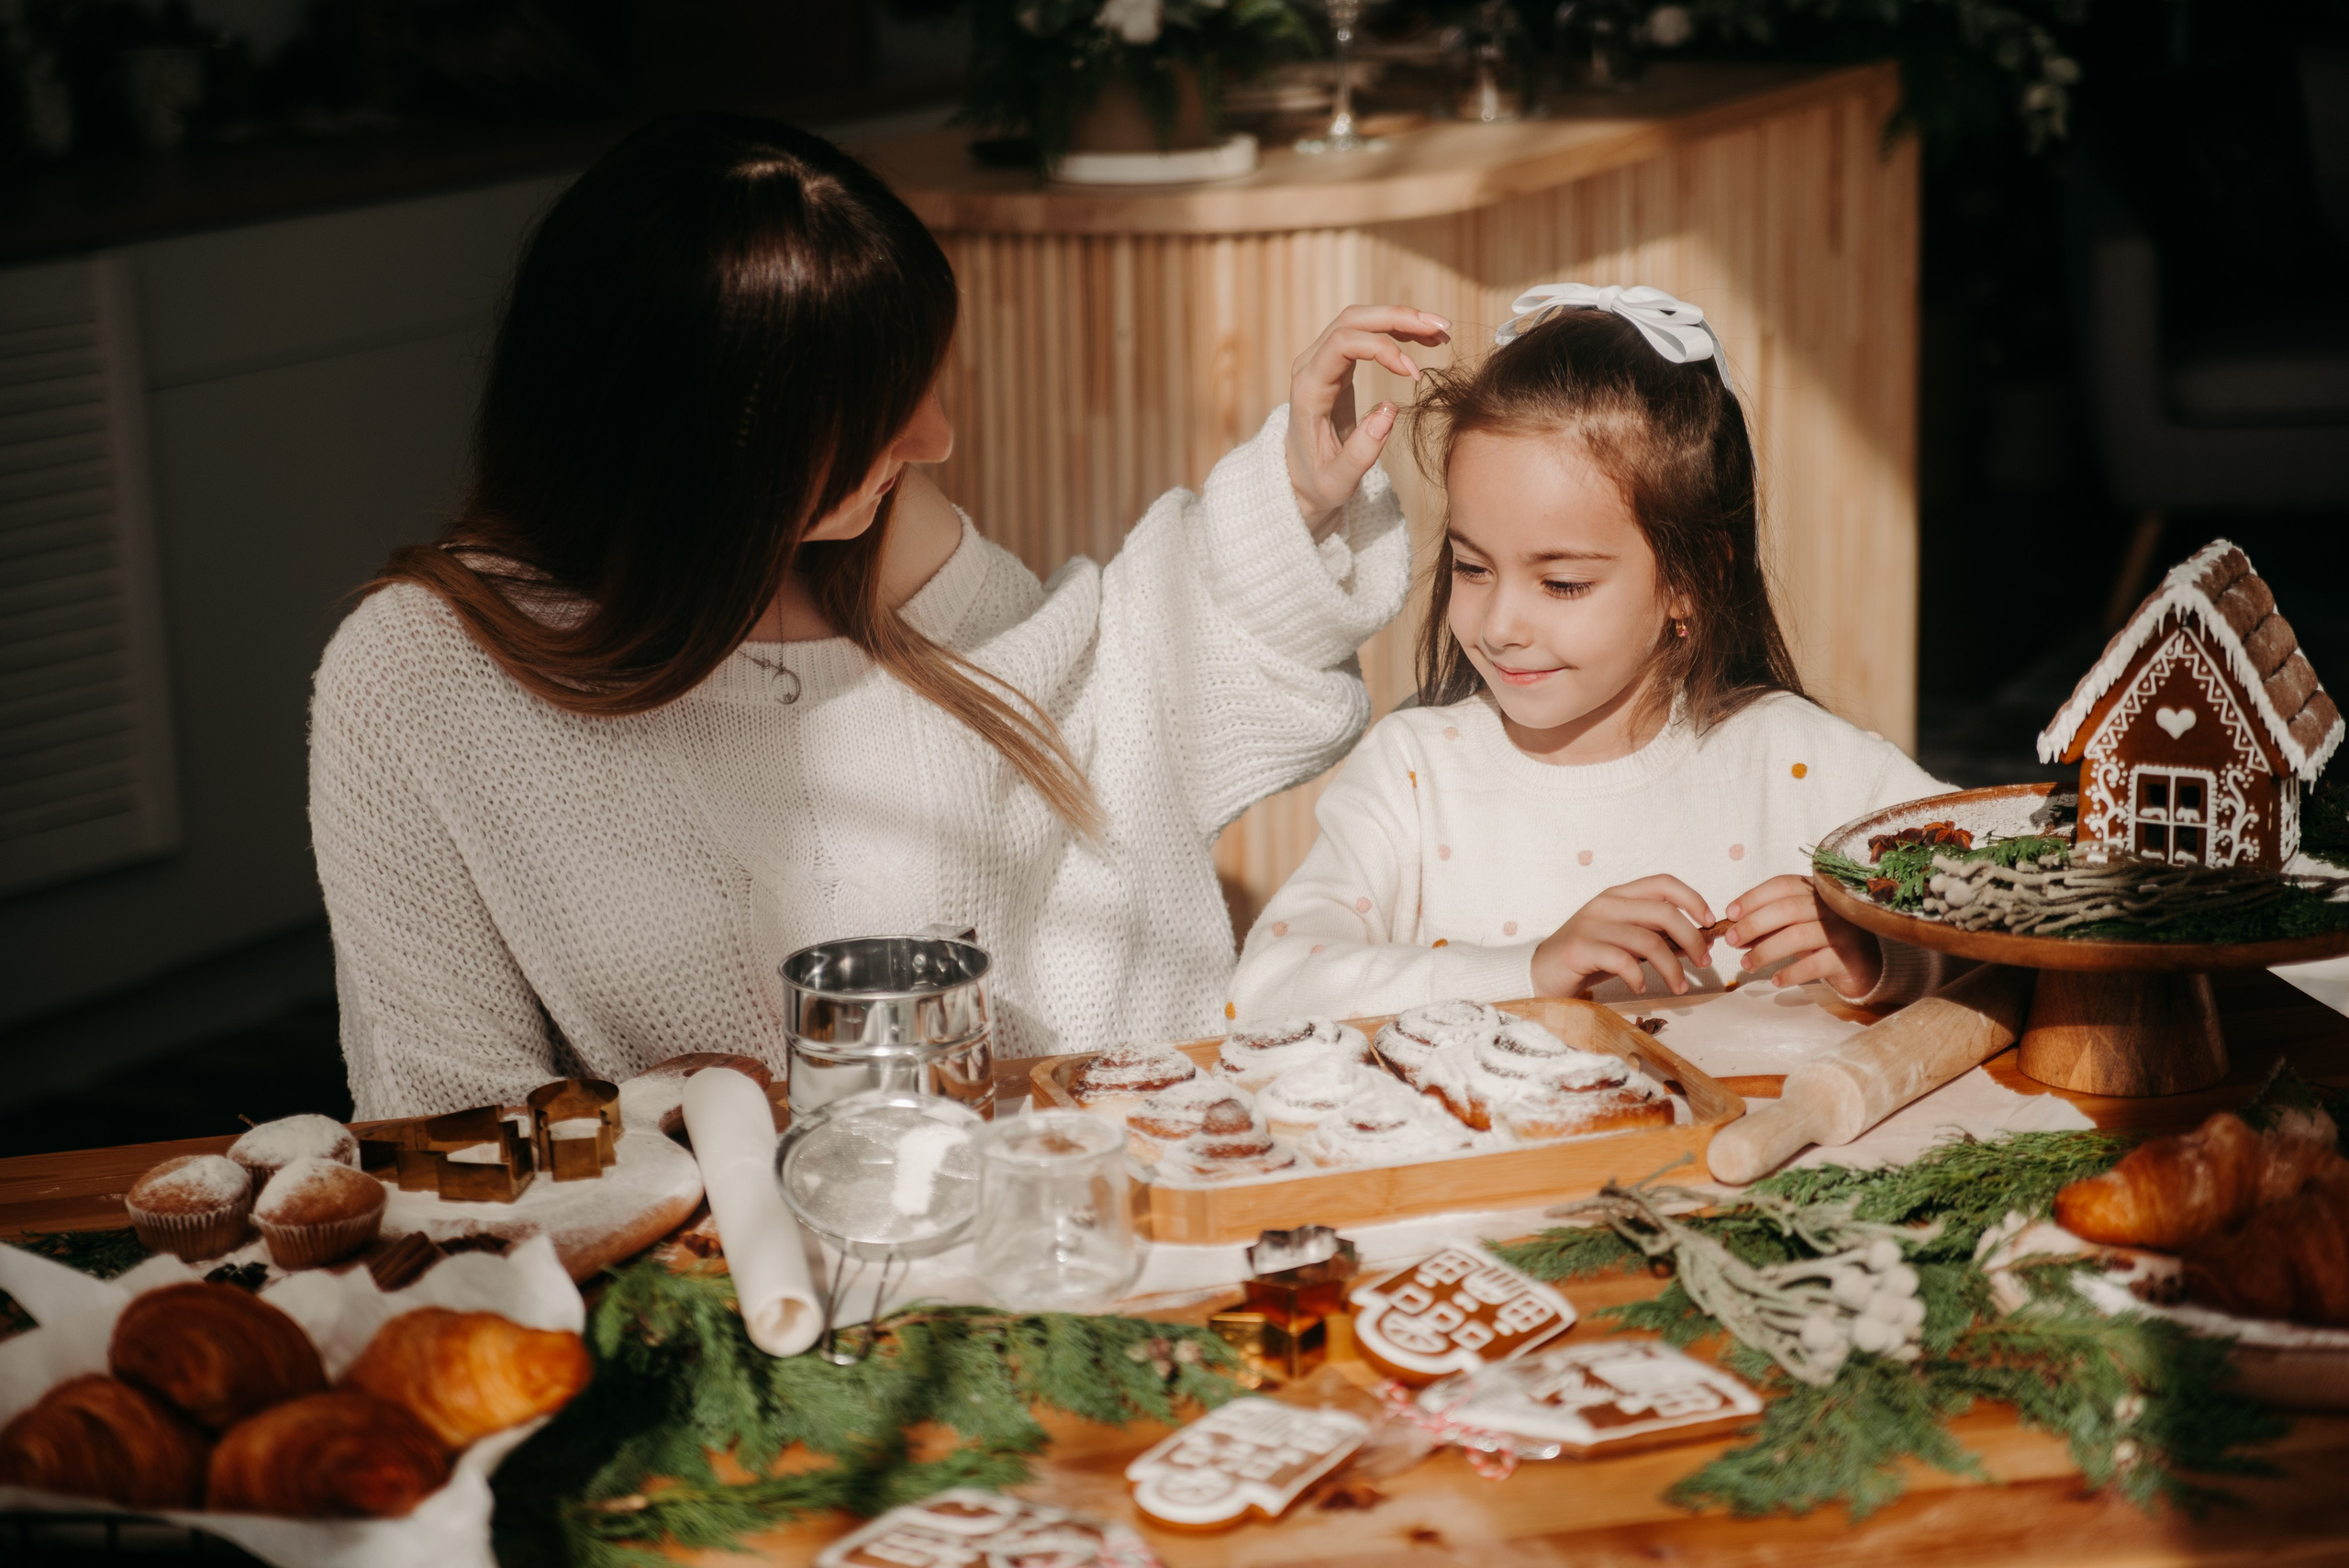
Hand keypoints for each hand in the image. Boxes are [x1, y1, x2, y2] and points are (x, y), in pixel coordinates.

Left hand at [1286, 305, 1450, 539]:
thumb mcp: (1337, 481)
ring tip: (1441, 333)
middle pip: (1353, 320)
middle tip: (1441, 329)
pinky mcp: (1336, 363)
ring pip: (1361, 320)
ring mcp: (1322, 360)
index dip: (1382, 348)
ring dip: (1402, 319)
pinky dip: (1397, 331)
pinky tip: (1426, 341)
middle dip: (1398, 317)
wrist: (1299, 478)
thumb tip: (1390, 410)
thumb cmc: (1318, 482)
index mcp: (1308, 390)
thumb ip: (1361, 453)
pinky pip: (1366, 333)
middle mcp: (1311, 366)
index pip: (1342, 344)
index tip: (1413, 374)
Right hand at [1531, 875, 1714, 997]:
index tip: (1710, 922)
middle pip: (1663, 912)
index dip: (1692, 899)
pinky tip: (1641, 988)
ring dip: (1672, 968)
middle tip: (1704, 962)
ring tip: (1679, 986)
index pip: (1663, 883)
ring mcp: (1591, 925)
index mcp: (1619, 895)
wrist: (1542, 972)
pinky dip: (1639, 977)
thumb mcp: (1626, 942)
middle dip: (1692, 939)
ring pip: (1648, 940)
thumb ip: (1657, 937)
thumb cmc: (1589, 957)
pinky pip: (1622, 960)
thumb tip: (1701, 942)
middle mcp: (1606, 904)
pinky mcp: (1580, 948)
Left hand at [1723, 875, 1881, 995]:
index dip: (1753, 897)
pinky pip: (1815, 964)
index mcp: (1815, 891)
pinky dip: (1791, 973)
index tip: (1729, 913)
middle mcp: (1831, 906)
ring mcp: (1842, 930)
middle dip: (1754, 924)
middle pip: (1788, 908)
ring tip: (1747, 964)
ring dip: (1766, 950)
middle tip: (1731, 940)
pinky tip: (1776, 980)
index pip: (1782, 885)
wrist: (1862, 966)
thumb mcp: (1793, 928)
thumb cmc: (1821, 942)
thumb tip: (1733, 934)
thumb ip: (1767, 927)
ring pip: (1799, 936)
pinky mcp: (1848, 957)